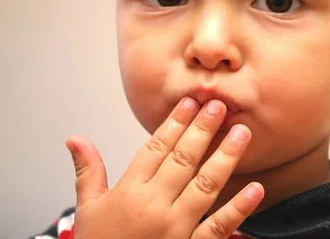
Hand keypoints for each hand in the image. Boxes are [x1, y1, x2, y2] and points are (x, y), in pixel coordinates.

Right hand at [65, 98, 263, 238]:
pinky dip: (239, 209)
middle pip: (183, 159)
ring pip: (205, 185)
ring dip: (226, 157)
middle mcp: (155, 206)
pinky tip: (255, 189)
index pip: (156, 148)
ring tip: (242, 132)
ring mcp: (176, 228)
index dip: (175, 122)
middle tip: (219, 105)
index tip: (191, 102)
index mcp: (130, 192)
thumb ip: (88, 171)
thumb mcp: (87, 209)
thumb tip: (74, 139)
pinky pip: (218, 227)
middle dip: (203, 129)